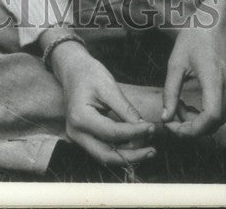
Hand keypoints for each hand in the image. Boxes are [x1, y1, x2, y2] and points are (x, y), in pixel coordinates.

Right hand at [51, 41, 156, 165]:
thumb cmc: (89, 73)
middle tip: (152, 151)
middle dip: (132, 156)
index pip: (113, 133)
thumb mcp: (108, 86)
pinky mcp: (83, 137)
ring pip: (105, 156)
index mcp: (80, 118)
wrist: (72, 69)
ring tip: (148, 149)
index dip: (135, 133)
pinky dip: (120, 150)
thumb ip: (125, 109)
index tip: (152, 127)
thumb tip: (144, 128)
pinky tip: (135, 144)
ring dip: (127, 156)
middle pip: (107, 155)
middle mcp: (75, 133)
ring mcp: (77, 137)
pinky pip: (103, 149)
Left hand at [162, 0, 225, 136]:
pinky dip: (207, 116)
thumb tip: (166, 119)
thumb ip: (170, 93)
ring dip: (198, 122)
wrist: (217, 22)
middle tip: (171, 117)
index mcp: (215, 78)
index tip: (172, 127)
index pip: (210, 118)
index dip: (191, 129)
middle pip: (214, 123)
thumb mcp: (176, 63)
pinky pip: (223, 112)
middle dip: (191, 127)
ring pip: (219, 121)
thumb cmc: (194, 38)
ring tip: (180, 107)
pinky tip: (192, 105)